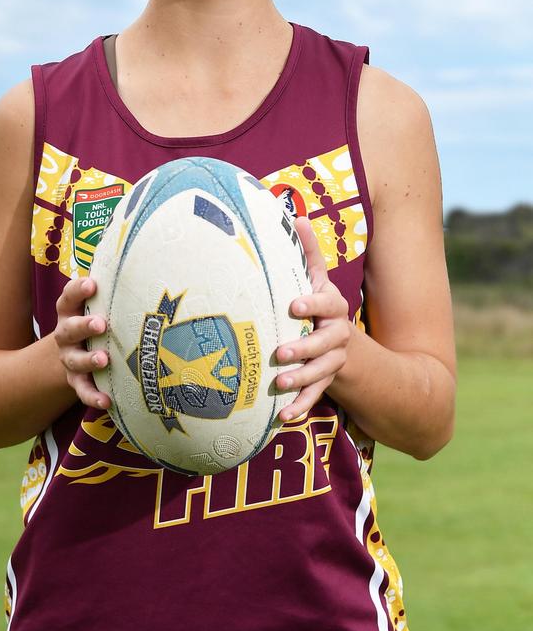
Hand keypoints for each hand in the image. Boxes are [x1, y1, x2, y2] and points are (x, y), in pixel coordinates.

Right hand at [53, 277, 111, 408]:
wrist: (78, 349)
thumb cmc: (97, 317)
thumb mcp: (100, 302)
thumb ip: (114, 288)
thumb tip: (145, 261)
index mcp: (70, 310)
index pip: (68, 297)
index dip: (77, 290)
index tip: (92, 284)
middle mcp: (66, 334)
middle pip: (68, 329)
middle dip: (83, 326)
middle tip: (101, 324)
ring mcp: (70, 358)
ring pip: (74, 360)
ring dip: (88, 360)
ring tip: (104, 360)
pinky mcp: (77, 380)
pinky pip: (82, 391)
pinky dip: (93, 397)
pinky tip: (107, 401)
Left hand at [275, 216, 350, 420]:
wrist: (352, 348)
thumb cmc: (321, 307)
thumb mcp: (317, 281)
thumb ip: (308, 253)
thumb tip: (296, 213)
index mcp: (333, 307)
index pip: (327, 303)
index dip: (312, 304)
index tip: (293, 305)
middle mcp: (337, 333)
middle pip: (326, 341)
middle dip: (304, 347)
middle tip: (280, 352)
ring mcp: (334, 360)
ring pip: (322, 370)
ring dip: (301, 379)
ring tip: (279, 384)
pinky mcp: (327, 382)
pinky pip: (316, 395)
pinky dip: (300, 406)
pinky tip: (283, 417)